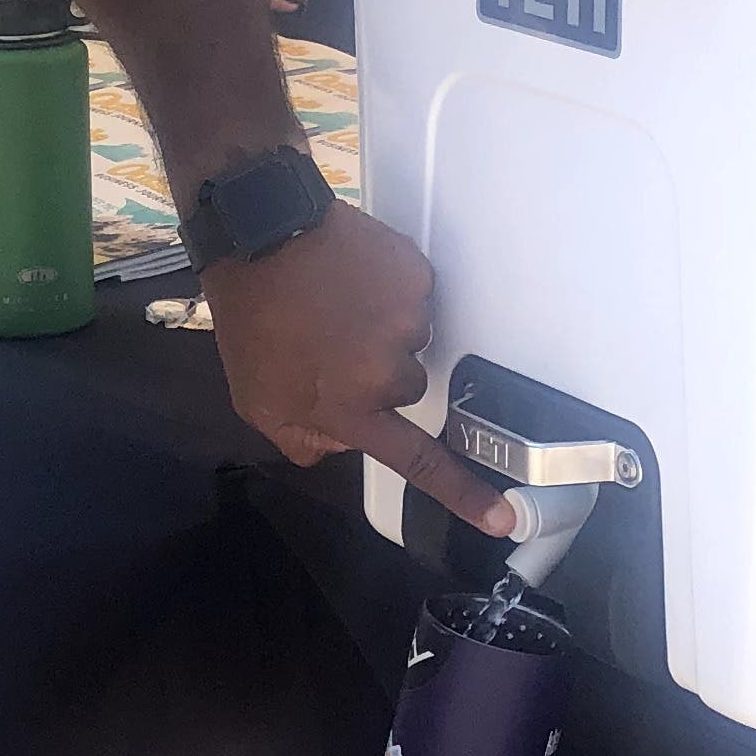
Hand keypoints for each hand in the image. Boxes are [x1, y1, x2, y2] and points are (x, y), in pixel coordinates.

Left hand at [201, 203, 513, 537]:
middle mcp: (388, 370)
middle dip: (379, 370)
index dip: (465, 493)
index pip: (418, 461)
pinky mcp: (415, 275)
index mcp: (351, 408)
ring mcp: (407, 318)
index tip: (503, 518)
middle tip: (333, 342)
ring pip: (413, 337)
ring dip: (381, 326)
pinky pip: (416, 294)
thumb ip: (305, 439)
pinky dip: (388, 288)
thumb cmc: (252, 320)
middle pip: (410, 385)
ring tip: (335, 304)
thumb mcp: (259, 402)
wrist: (258, 236)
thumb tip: (342, 442)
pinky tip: (350, 279)